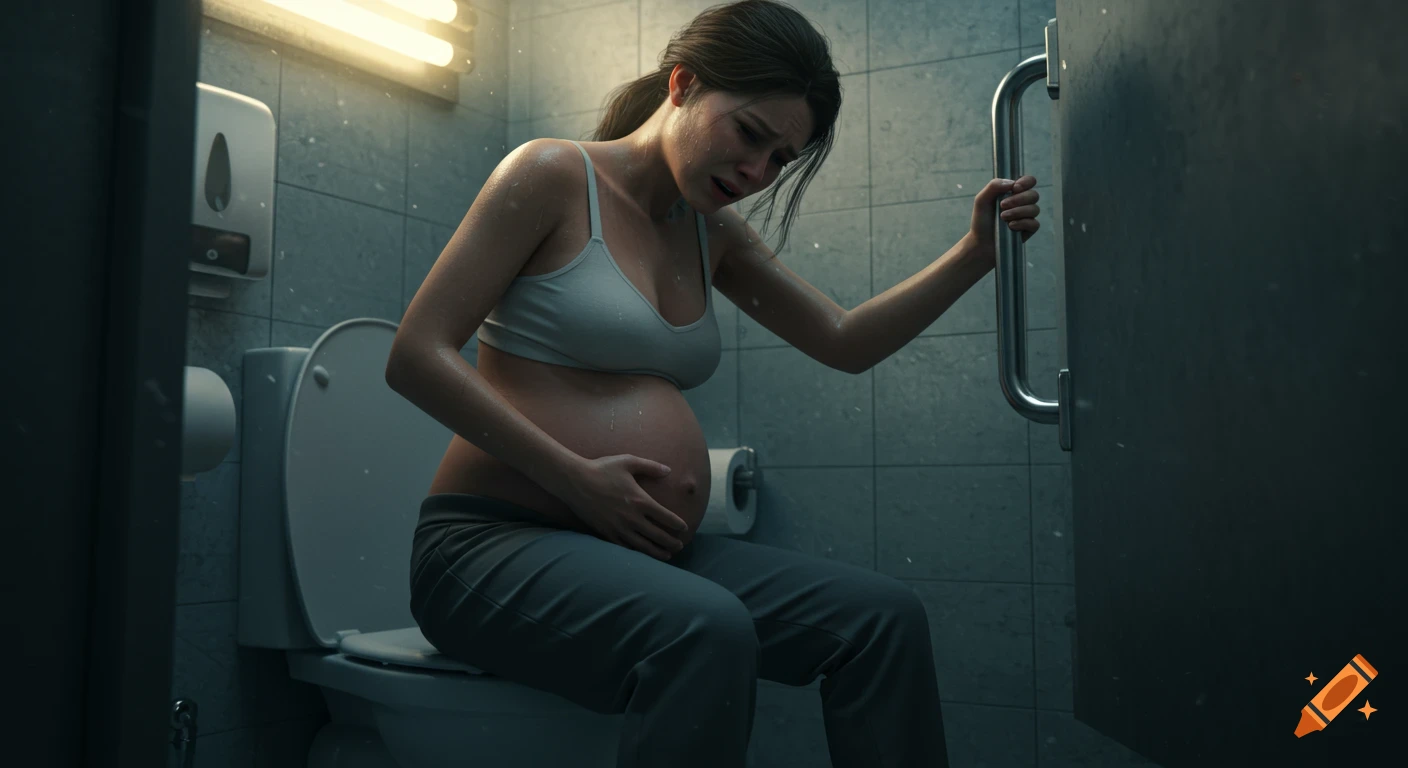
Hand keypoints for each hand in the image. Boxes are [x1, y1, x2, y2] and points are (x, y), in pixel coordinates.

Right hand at [561, 454, 689, 560]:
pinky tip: (642, 554)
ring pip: (642, 545)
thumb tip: (669, 471)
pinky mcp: (606, 532)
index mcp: (640, 500)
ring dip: (657, 552)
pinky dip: (636, 552)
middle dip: (671, 542)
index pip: (665, 517)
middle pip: (657, 535)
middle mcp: (631, 517)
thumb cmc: (602, 468)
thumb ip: (651, 466)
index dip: (677, 524)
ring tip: (667, 556)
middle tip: (680, 546)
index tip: (684, 528)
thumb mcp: (628, 461)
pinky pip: (624, 547)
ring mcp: (618, 527)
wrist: (574, 481)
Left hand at [968, 176, 1041, 255]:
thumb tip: (1012, 182)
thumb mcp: (982, 200)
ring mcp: (1027, 216)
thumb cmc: (982, 220)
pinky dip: (1022, 223)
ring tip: (1003, 217)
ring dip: (1018, 212)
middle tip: (1002, 205)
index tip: (1014, 188)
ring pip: (1035, 209)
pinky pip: (1034, 223)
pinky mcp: (1029, 230)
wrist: (981, 242)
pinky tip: (1011, 226)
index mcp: (1014, 192)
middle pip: (1034, 194)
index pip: (1029, 181)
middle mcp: (1023, 203)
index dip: (1026, 182)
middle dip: (1018, 199)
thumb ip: (994, 186)